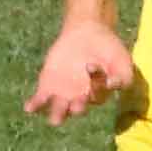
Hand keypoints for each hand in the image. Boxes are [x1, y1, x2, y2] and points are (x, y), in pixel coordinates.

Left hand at [25, 21, 140, 121]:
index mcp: (99, 95)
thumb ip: (122, 75)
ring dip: (57, 115)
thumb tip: (112, 84)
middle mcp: (81, 99)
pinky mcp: (48, 85)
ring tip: (55, 118)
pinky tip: (29, 108)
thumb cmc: (108, 49)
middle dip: (77, 107)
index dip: (96, 85)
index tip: (92, 67)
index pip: (98, 94)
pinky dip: (35, 105)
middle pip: (78, 109)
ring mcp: (63, 94)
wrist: (87, 32)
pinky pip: (41, 99)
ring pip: (59, 111)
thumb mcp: (121, 61)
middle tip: (77, 103)